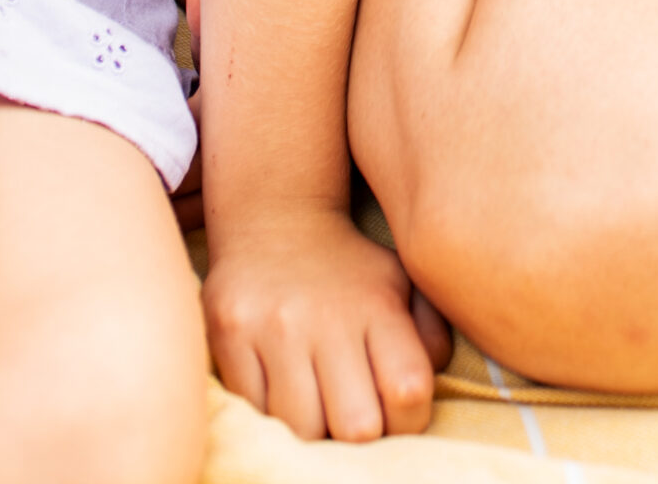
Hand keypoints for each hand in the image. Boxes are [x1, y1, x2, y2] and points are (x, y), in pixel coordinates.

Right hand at [202, 202, 450, 440]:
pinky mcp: (229, 336)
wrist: (276, 222)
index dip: (410, 421)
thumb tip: (422, 397)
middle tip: (355, 418)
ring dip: (313, 431)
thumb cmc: (349, 270)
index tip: (397, 414)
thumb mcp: (402, 283)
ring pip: (301, 429)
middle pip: (356, 425)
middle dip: (361, 434)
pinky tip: (282, 392)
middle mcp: (326, 316)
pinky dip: (270, 415)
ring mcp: (273, 328)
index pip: (408, 390)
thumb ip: (428, 336)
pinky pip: (252, 410)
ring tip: (318, 406)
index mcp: (377, 303)